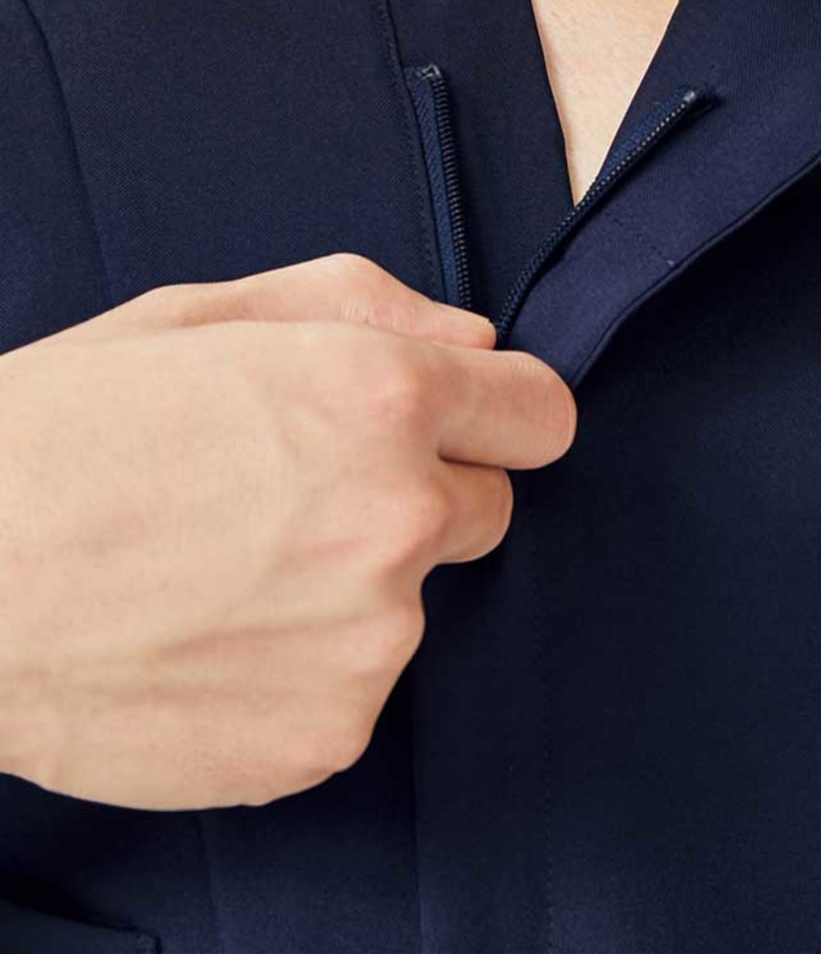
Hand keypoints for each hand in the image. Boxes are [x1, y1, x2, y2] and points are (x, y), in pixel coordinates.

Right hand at [0, 253, 575, 810]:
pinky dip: (309, 669)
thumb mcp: (202, 318)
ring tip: (229, 573)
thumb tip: (477, 340)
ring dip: (356, 587)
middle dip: (421, 497)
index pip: (542, 413)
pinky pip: (361, 686)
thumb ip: (367, 306)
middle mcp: (398, 517)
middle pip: (489, 509)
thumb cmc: (61, 434)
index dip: (502, 414)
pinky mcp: (329, 731)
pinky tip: (215, 641)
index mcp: (380, 396)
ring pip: (418, 601)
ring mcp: (371, 639)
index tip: (466, 425)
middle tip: (298, 497)